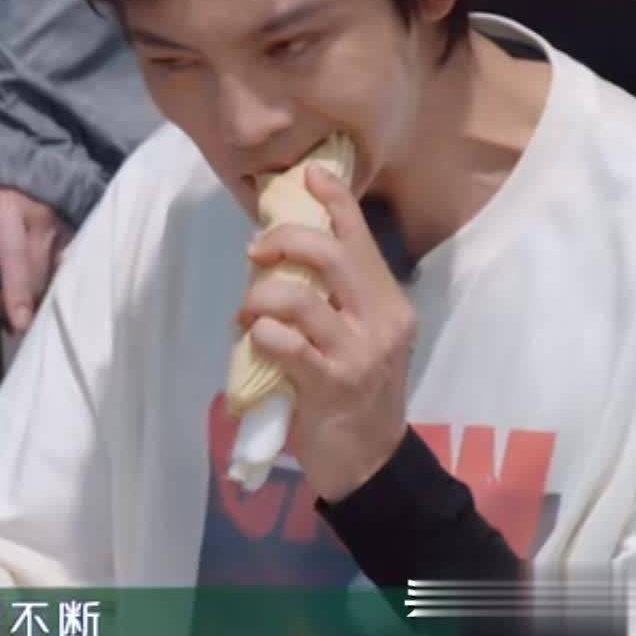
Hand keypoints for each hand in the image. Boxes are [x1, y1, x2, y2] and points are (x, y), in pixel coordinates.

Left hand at [0, 183, 70, 334]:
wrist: (13, 131)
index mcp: (8, 209)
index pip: (15, 259)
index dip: (17, 294)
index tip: (20, 325)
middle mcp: (41, 217)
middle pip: (38, 273)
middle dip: (20, 301)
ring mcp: (62, 216)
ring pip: (57, 268)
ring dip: (38, 289)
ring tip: (17, 300)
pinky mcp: (73, 216)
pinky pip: (70, 255)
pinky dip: (56, 273)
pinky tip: (41, 280)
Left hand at [234, 164, 414, 502]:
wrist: (370, 460)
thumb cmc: (353, 391)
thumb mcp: (355, 337)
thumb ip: (332, 299)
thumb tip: (279, 256)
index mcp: (387, 302)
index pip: (361, 238)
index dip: (335, 200)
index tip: (308, 175)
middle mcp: (380, 320)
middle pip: (331, 255)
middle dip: (284, 240)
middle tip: (256, 249)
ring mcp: (359, 353)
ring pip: (299, 298)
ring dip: (259, 298)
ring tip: (248, 314)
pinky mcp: (332, 384)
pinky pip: (285, 344)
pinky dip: (261, 336)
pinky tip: (255, 343)